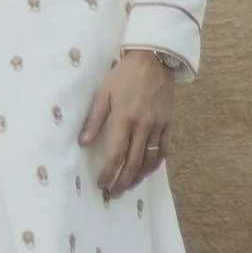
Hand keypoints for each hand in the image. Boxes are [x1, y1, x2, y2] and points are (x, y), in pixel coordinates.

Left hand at [81, 49, 176, 199]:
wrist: (153, 59)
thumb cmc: (124, 75)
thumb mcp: (103, 93)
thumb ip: (94, 119)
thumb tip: (83, 142)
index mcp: (124, 119)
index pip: (116, 155)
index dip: (108, 173)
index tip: (102, 183)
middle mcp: (143, 126)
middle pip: (134, 163)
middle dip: (123, 181)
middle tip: (115, 193)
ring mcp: (158, 126)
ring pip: (150, 160)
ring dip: (140, 177)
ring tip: (130, 186)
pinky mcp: (168, 123)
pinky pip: (164, 149)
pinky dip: (156, 163)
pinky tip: (148, 170)